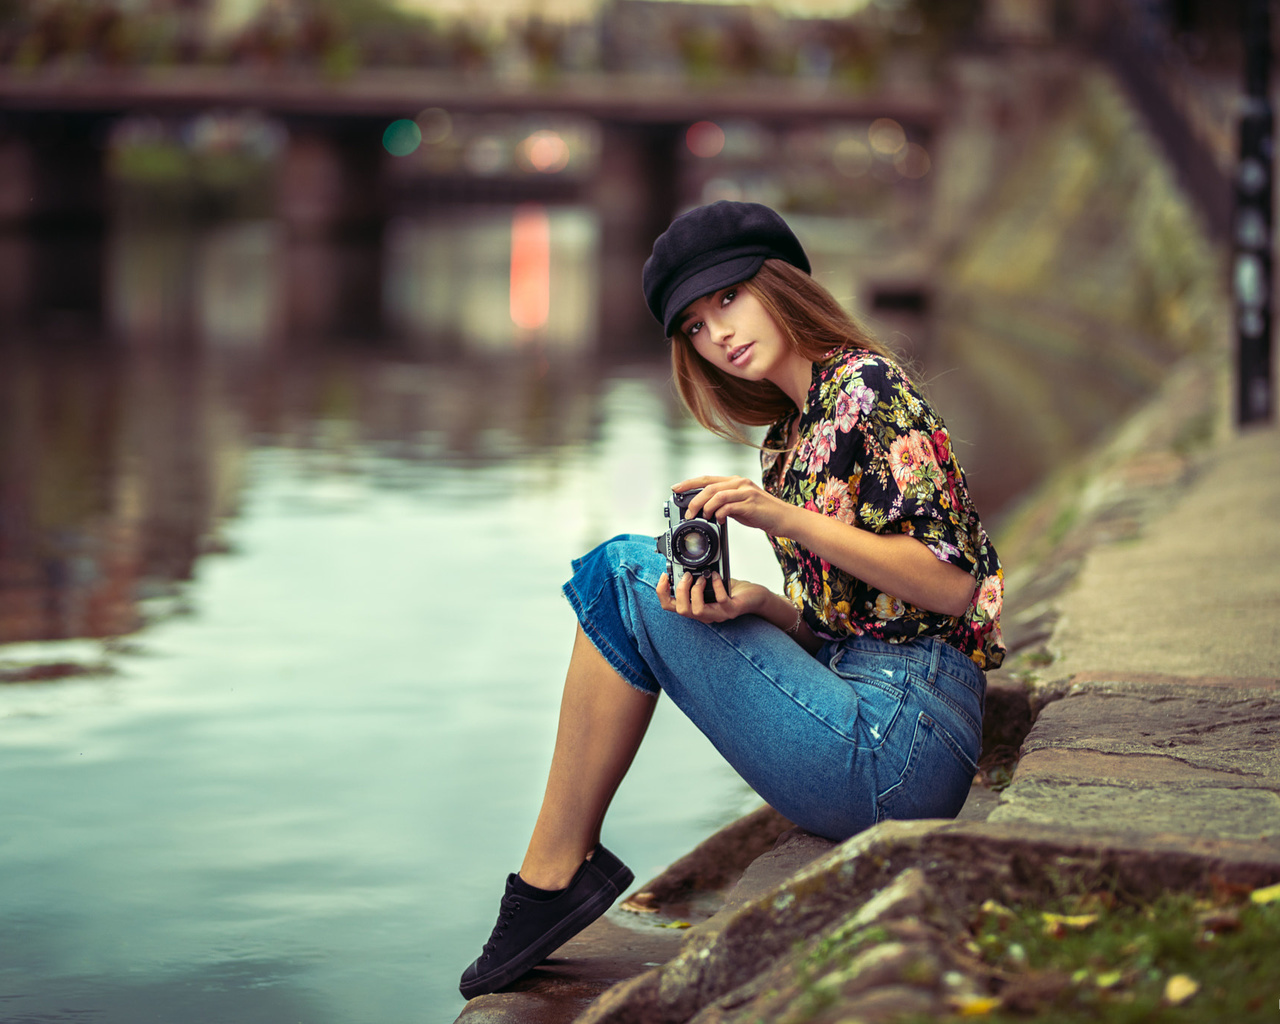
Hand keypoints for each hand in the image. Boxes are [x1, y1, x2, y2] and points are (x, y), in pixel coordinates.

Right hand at [656, 570, 770, 623]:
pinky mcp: (731, 610)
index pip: (670, 606)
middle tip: (687, 576)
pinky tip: (716, 576)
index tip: (664, 577)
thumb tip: (682, 566)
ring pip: (697, 611)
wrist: (754, 598)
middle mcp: (704, 614)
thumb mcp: (708, 583)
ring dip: (695, 591)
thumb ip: (695, 578)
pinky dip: (716, 586)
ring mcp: (718, 614)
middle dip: (680, 590)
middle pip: (681, 610)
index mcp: (695, 607)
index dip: (662, 593)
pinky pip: (721, 600)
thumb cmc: (732, 591)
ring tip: (701, 578)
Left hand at [673, 475, 794, 534]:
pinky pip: (728, 506)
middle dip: (694, 500)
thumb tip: (707, 510)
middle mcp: (739, 483)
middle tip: (688, 513)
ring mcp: (746, 492)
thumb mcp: (741, 506)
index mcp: (735, 482)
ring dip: (705, 508)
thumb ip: (726, 504)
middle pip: (709, 486)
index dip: (689, 483)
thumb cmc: (763, 513)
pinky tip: (719, 520)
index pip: (707, 479)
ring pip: (717, 495)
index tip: (676, 488)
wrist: (784, 518)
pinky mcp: (750, 503)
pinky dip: (720, 514)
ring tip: (703, 518)